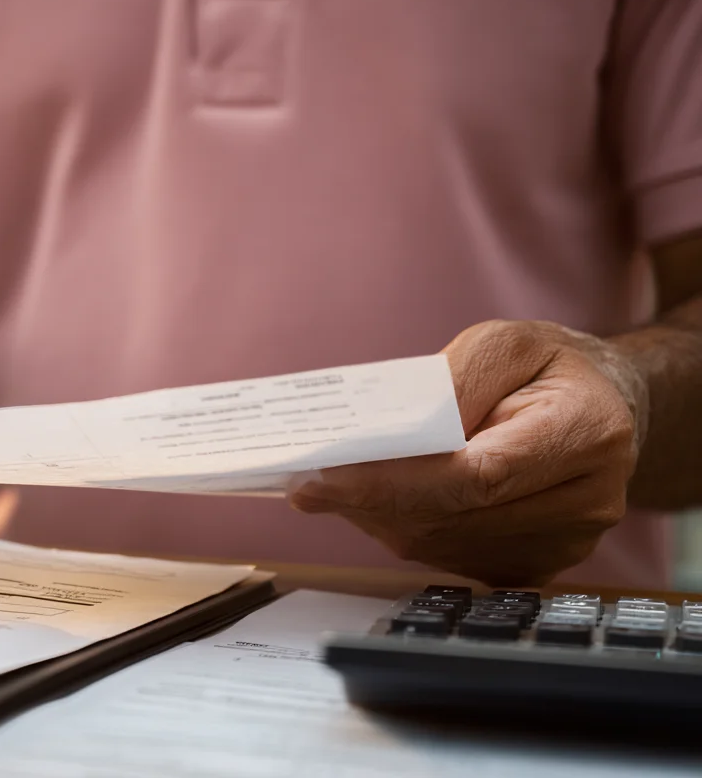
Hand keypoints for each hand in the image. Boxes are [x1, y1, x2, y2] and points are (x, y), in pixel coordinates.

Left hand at [290, 320, 647, 585]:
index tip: (326, 476)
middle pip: (452, 517)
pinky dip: (406, 529)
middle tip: (307, 483)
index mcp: (588, 434)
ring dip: (379, 518)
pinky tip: (376, 503)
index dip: (394, 480)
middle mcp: (587, 501)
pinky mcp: (538, 565)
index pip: (475, 475)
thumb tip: (394, 435)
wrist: (602, 407)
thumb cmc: (546, 368)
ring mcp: (566, 544)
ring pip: (443, 544)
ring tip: (333, 488)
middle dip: (370, 500)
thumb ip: (451, 382)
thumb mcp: (502, 343)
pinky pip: (452, 557)